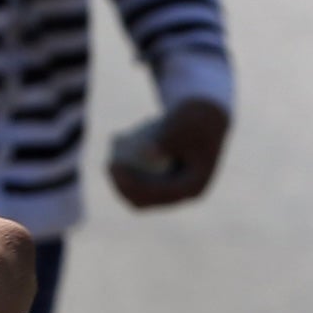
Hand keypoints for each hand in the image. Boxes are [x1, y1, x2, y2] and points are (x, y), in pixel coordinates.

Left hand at [107, 98, 230, 209]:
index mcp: (193, 187)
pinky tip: (114, 147)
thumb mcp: (181, 124)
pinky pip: (139, 179)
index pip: (158, 194)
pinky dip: (126, 167)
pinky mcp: (164, 179)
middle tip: (108, 165)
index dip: (132, 185)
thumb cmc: (192, 116)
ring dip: (121, 178)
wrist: (203, 112)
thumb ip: (166, 140)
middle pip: (146, 200)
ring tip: (110, 156)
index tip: (114, 166)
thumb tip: (147, 153)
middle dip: (122, 186)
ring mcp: (174, 188)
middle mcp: (184, 194)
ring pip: (139, 192)